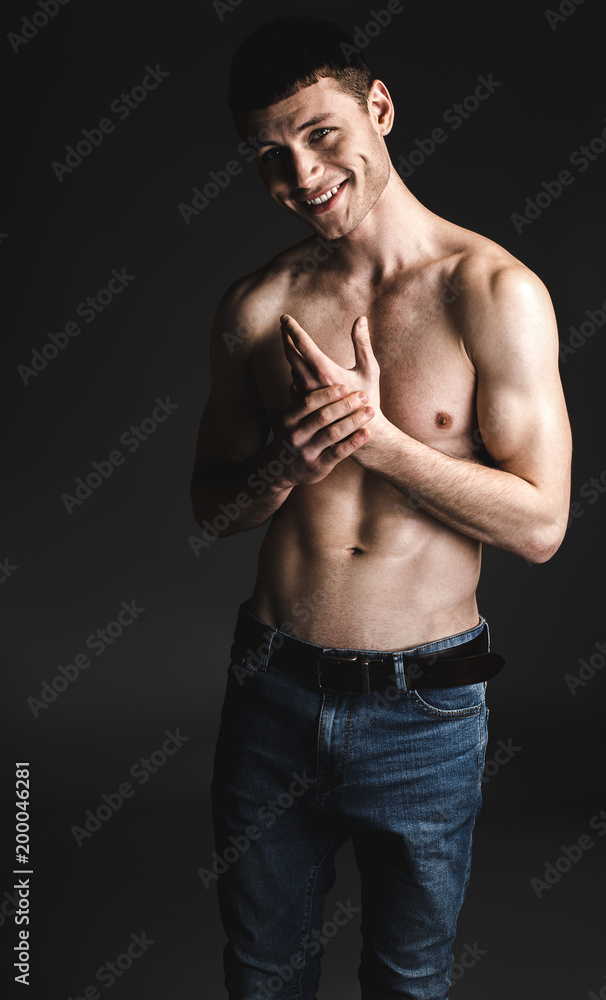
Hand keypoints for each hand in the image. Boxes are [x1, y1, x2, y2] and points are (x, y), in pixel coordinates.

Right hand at [271, 383, 375, 487]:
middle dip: (345, 405)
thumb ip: (300, 398)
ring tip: (370, 411)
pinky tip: (366, 433)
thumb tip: (301, 368)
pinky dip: (353, 442)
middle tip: (364, 396)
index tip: (346, 386)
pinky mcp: (318, 466)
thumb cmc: (294, 437)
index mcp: (289, 419)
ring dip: (354, 421)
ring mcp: (306, 452)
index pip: (309, 402)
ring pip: (333, 434)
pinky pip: (338, 453)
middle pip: (323, 416)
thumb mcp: (290, 419)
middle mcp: (296, 435)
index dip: (328, 394)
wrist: (281, 470)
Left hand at [280, 313, 390, 449]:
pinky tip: (296, 368)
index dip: (292, 329)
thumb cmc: (369, 399)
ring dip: (290, 354)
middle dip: (286, 338)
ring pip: (292, 369)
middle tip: (283, 327)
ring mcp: (306, 395)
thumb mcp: (370, 370)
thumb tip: (361, 319)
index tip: (284, 318)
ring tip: (289, 343)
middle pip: (291, 355)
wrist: (362, 433)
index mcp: (325, 371)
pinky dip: (295, 371)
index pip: (302, 344)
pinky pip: (295, 383)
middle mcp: (311, 383)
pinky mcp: (305, 405)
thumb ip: (362, 344)